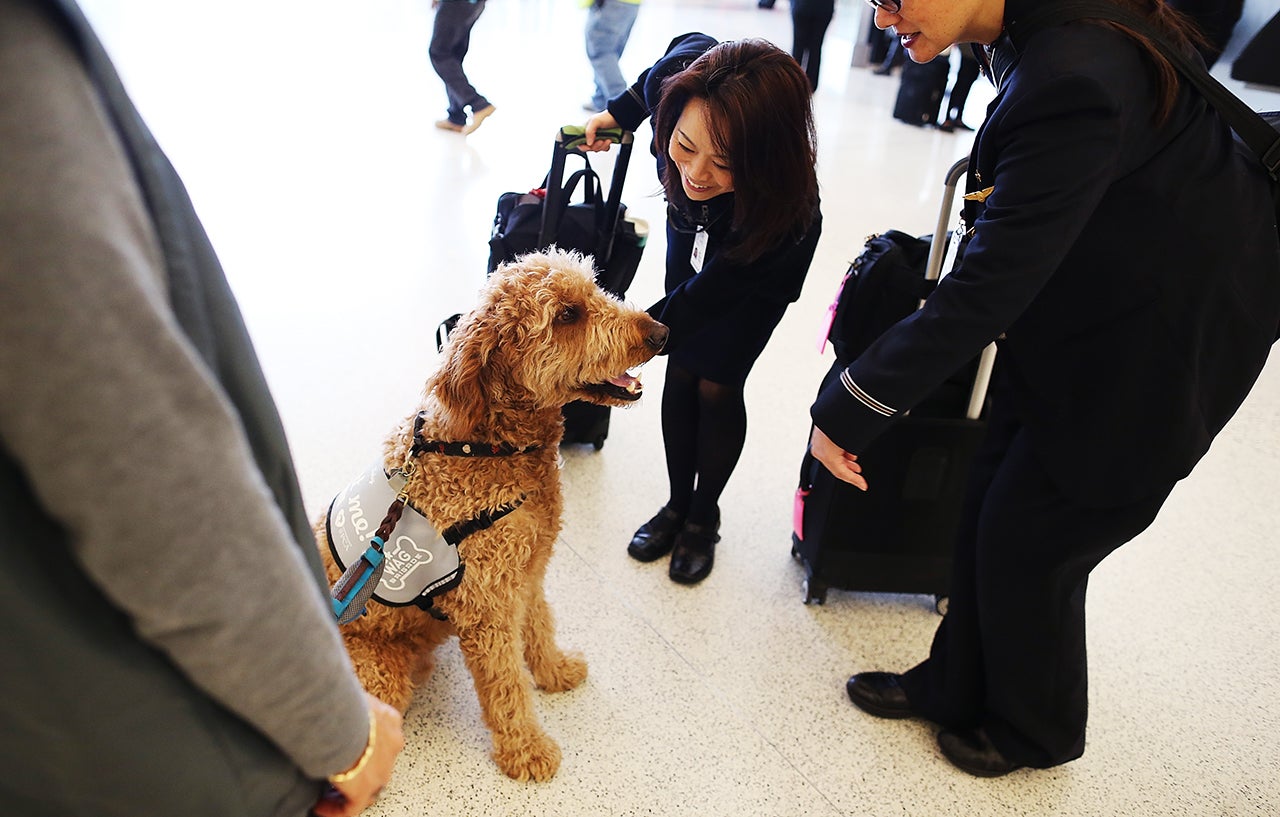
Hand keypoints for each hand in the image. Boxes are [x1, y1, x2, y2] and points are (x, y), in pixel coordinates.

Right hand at [313, 693, 404, 816]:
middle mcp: (391, 746)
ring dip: (349, 791)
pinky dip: (335, 810)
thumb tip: (329, 686)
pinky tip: (320, 807)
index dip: (367, 746)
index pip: (383, 737)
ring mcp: (381, 770)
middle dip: (360, 769)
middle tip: (338, 772)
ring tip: (327, 794)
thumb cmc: (341, 698)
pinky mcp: (363, 789)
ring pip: (369, 787)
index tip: (349, 748)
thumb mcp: (350, 692)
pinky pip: (351, 808)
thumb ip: (346, 697)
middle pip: (378, 763)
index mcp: (389, 720)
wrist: (341, 717)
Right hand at [582, 110, 620, 151]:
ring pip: (596, 149)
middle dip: (596, 146)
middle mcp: (590, 135)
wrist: (619, 118)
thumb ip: (589, 132)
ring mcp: (597, 139)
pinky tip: (609, 140)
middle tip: (601, 140)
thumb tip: (588, 143)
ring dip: (602, 146)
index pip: (579, 142)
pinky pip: (603, 149)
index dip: (583, 146)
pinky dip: (606, 146)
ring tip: (607, 139)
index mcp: (585, 130)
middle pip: (589, 147)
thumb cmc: (607, 117)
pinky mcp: (603, 141)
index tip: (589, 146)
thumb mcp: (595, 121)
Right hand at [810, 426, 867, 490]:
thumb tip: (855, 457)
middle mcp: (819, 450)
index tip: (863, 485)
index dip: (854, 480)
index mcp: (825, 455)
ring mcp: (817, 442)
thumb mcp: (851, 443)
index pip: (841, 473)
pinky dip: (838, 451)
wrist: (832, 409)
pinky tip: (846, 449)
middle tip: (858, 474)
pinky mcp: (819, 434)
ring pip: (832, 457)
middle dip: (849, 470)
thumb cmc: (840, 422)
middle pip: (835, 466)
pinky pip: (829, 449)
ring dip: (844, 460)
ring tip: (853, 460)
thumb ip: (853, 453)